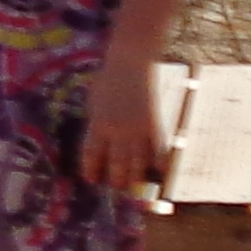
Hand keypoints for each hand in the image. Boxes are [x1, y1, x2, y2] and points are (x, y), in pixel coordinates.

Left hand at [77, 66, 162, 192]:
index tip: (90, 179)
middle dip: (116, 178)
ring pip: (137, 160)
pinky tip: (159, 172)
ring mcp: (137, 128)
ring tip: (133, 185)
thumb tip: (97, 144)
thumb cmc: (107, 80)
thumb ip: (96, 123)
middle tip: (116, 187)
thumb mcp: (94, 102)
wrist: (130, 63)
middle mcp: (118, 129)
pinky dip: (159, 161)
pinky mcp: (154, 123)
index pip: (92, 153)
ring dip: (135, 175)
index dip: (91, 169)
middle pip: (117, 162)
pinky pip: (158, 148)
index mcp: (98, 123)